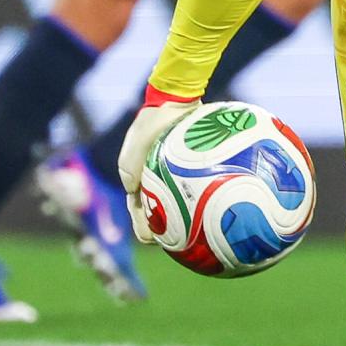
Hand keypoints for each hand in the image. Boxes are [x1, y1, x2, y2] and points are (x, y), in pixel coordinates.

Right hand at [117, 86, 197, 241]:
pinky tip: (216, 208)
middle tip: (172, 244)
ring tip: (195, 234)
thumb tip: (132, 192)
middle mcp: (158, 179)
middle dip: (164, 229)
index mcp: (141, 179)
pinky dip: (203, 198)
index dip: (142, 227)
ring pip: (180, 202)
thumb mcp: (135, 148)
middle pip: (160, 211)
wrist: (173, 102)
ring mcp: (176, 174)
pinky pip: (199, 187)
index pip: (139, 210)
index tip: (149, 239)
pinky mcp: (194, 168)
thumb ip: (129, 169)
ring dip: (185, 219)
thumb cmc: (151, 125)